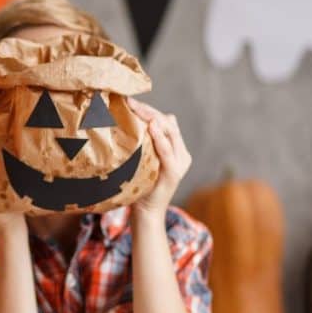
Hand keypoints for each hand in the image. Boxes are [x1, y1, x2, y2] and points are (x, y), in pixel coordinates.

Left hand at [128, 98, 190, 219]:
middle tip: (130, 101)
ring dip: (154, 119)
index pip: (165, 121)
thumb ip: (143, 144)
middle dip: (149, 111)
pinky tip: (152, 128)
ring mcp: (179, 163)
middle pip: (168, 124)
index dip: (150, 109)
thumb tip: (131, 124)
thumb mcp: (141, 160)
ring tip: (139, 109)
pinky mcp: (173, 174)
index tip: (131, 100)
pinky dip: (161, 140)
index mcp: (176, 148)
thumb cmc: (140, 185)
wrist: (146, 212)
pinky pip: (167, 153)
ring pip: (170, 134)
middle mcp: (181, 154)